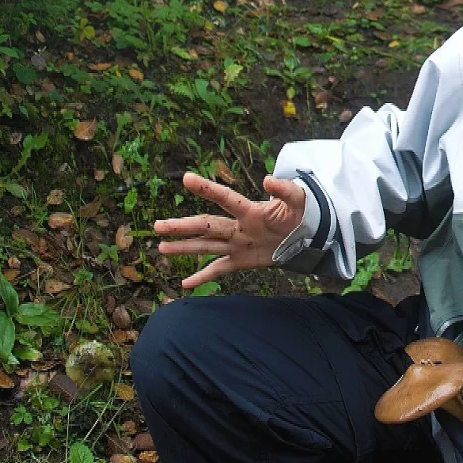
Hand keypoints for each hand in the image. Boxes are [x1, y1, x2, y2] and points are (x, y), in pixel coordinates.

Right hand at [153, 172, 306, 288]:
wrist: (305, 234)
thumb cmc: (299, 212)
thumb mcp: (297, 200)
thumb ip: (285, 190)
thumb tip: (268, 179)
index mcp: (249, 210)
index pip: (225, 199)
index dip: (207, 189)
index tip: (186, 178)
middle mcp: (237, 226)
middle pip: (206, 225)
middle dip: (182, 227)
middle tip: (157, 226)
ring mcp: (237, 244)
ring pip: (206, 246)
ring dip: (184, 248)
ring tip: (161, 248)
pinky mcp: (241, 261)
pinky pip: (218, 269)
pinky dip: (202, 277)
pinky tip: (184, 284)